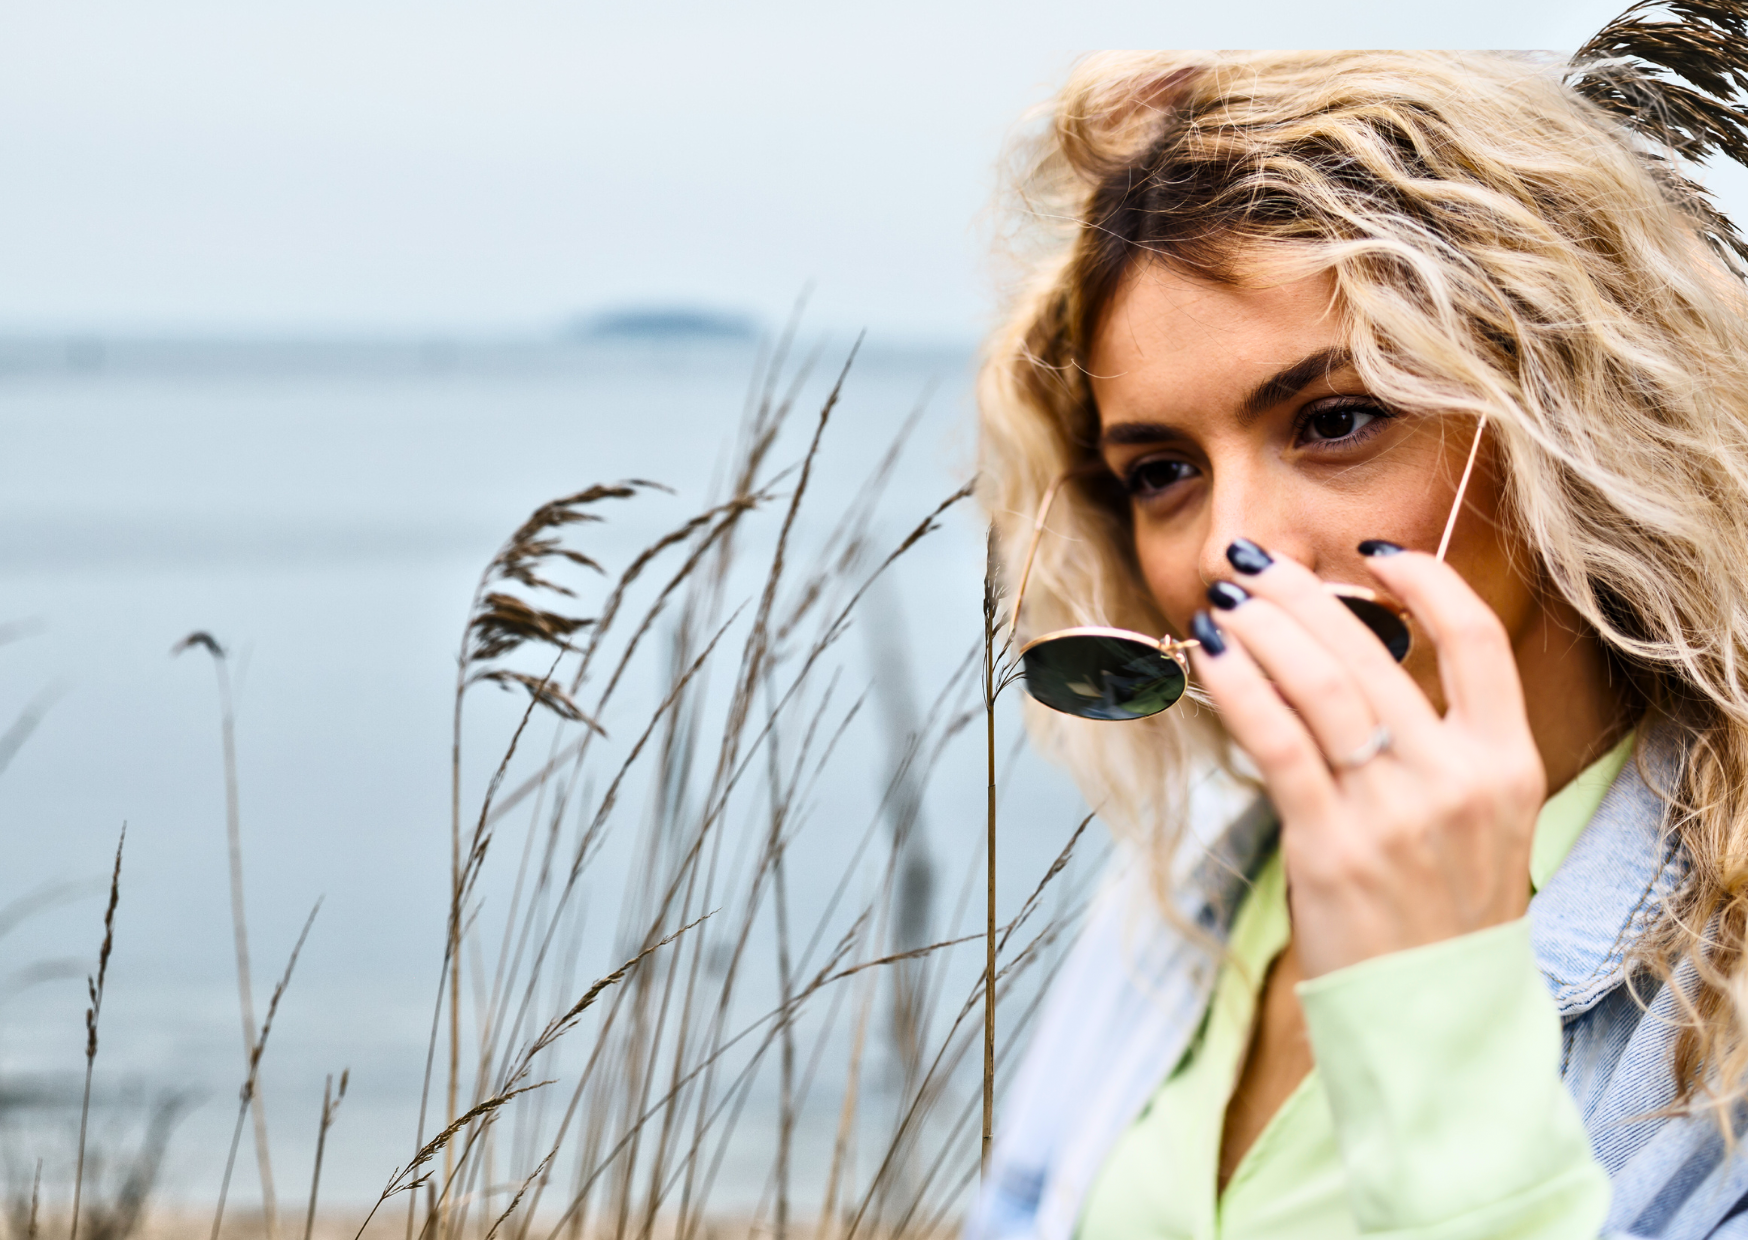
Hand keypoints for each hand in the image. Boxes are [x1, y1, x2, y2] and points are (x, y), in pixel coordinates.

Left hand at [1187, 542, 1545, 977]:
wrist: (1434, 1020)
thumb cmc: (1442, 916)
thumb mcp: (1477, 825)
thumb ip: (1436, 747)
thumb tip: (1341, 662)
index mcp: (1506, 765)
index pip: (1479, 641)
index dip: (1427, 581)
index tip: (1373, 553)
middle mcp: (1457, 779)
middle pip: (1373, 652)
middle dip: (1302, 596)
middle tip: (1254, 565)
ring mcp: (1396, 814)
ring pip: (1321, 686)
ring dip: (1262, 630)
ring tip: (1224, 602)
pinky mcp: (1332, 848)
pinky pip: (1277, 743)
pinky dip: (1240, 688)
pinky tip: (1211, 657)